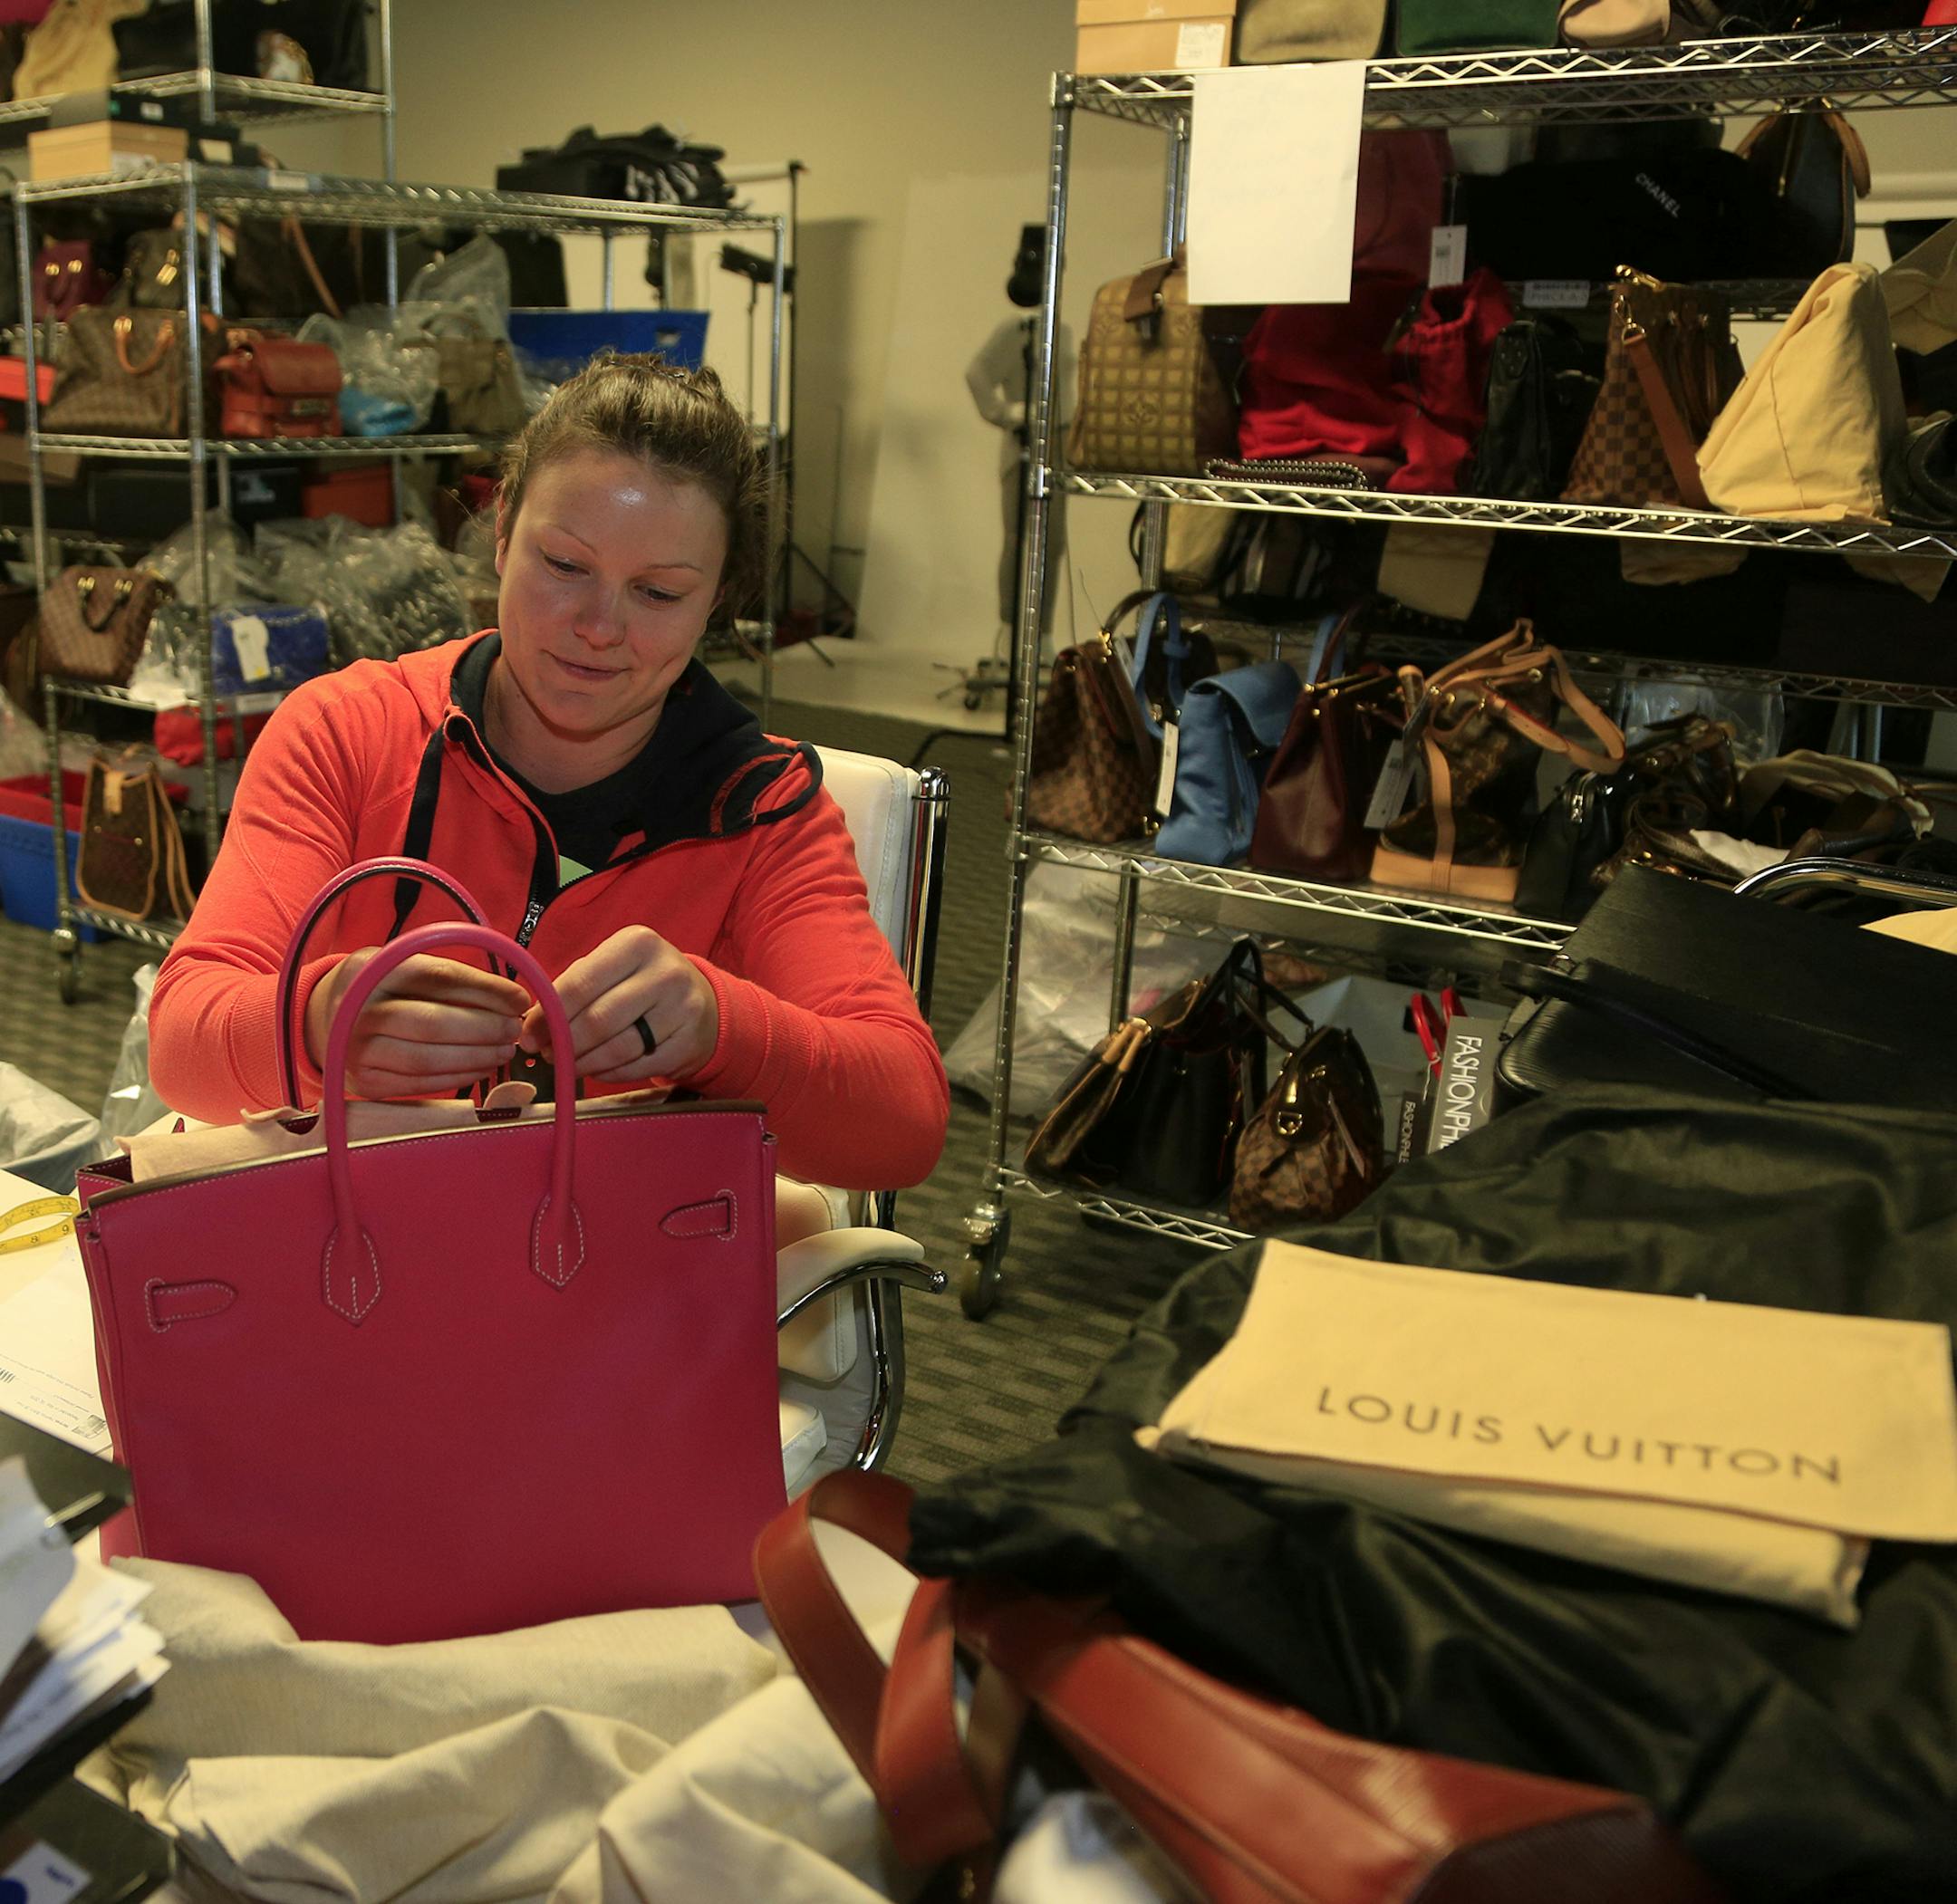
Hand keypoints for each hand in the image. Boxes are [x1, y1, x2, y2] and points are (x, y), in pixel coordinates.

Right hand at [305, 948, 531, 1101]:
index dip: (486, 989)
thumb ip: (449, 977)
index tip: (520, 998)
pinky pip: (421, 1084)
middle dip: (485, 1028)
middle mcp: (357, 1011)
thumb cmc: (384, 988)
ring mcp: (357, 1051)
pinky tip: (483, 1067)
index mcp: (370, 970)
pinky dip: (459, 1077)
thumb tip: (512, 999)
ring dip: (477, 1057)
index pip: (438, 977)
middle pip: (433, 1022)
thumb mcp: (402, 965)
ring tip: (505, 1050)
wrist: (325, 1018)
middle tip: (515, 1029)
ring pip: (429, 1059)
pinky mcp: (366, 1083)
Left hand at [518, 925, 718, 1083]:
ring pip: (618, 1048)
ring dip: (583, 1063)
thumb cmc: (641, 981)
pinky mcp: (688, 1043)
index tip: (528, 1035)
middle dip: (564, 1043)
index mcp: (638, 943)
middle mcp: (665, 973)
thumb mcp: (613, 965)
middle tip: (547, 1053)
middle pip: (598, 1020)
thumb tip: (532, 1025)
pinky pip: (636, 1067)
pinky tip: (598, 1067)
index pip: (580, 984)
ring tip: (568, 1064)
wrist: (702, 1000)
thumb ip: (573, 986)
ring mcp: (682, 1009)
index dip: (548, 1015)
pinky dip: (609, 1072)